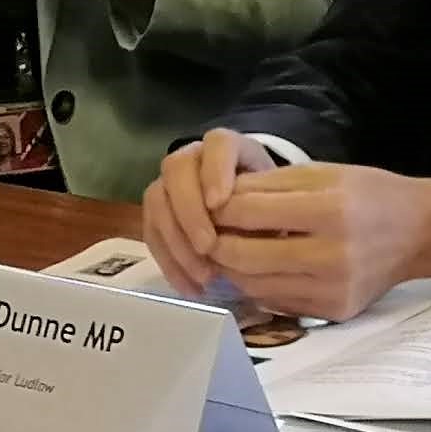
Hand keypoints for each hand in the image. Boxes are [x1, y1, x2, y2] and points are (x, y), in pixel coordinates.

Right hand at [142, 129, 257, 297]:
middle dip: (189, 211)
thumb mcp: (279, 202)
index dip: (214, 170)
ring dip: (177, 243)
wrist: (255, 212)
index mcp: (227, 146)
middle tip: (208, 247)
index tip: (219, 203)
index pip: (216, 144)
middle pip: (176, 170)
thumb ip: (268, 211)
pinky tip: (191, 287)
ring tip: (204, 277)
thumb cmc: (269, 203)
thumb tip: (265, 237)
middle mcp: (192, 157)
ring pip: (156, 202)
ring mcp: (169, 183)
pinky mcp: (157, 212)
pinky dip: (170, 263)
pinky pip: (152, 233)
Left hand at [207, 162, 430, 320]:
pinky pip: (276, 301)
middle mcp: (333, 254)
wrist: (422, 232)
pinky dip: (257, 285)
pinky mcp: (334, 311)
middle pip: (244, 255)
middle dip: (215, 243)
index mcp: (330, 210)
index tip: (209, 202)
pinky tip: (256, 268)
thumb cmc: (369, 194)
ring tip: (227, 248)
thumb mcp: (323, 173)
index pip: (248, 212)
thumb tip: (218, 200)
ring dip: (231, 267)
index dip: (218, 207)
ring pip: (254, 284)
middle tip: (208, 231)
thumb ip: (269, 186)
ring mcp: (334, 288)